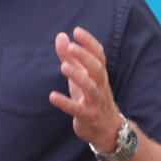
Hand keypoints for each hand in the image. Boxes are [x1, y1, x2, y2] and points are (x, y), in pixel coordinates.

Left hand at [49, 27, 123, 152]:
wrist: (108, 129)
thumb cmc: (91, 97)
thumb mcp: (81, 76)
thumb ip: (70, 57)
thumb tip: (61, 36)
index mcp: (99, 74)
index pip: (98, 54)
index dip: (89, 42)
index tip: (77, 31)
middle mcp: (100, 85)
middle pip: (97, 68)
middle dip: (85, 56)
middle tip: (71, 46)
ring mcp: (95, 101)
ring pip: (90, 87)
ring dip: (78, 76)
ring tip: (63, 66)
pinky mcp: (88, 116)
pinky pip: (77, 109)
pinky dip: (65, 103)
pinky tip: (52, 96)